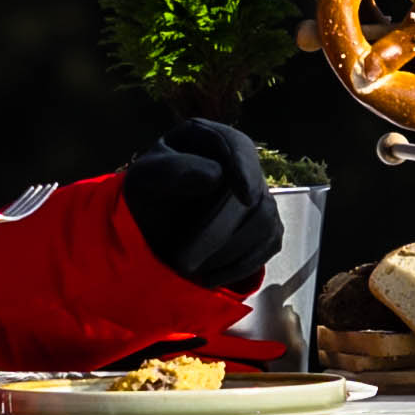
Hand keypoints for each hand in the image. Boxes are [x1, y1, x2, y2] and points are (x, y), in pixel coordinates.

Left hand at [112, 113, 282, 291]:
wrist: (151, 226)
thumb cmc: (148, 194)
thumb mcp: (146, 178)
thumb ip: (174, 171)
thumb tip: (216, 175)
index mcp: (212, 138)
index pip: (239, 147)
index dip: (245, 171)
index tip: (245, 197)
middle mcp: (241, 163)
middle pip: (254, 195)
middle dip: (220, 232)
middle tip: (184, 261)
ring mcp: (258, 194)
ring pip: (265, 223)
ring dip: (228, 252)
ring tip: (189, 269)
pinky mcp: (265, 225)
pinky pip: (267, 245)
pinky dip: (239, 265)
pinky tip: (209, 276)